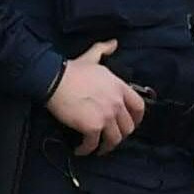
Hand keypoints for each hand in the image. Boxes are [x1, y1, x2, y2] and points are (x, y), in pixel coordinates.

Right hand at [46, 38, 143, 155]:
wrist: (54, 79)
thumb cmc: (71, 69)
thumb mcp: (92, 57)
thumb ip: (104, 50)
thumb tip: (114, 43)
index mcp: (119, 87)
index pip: (139, 107)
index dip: (137, 119)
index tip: (131, 124)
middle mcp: (117, 103)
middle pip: (128, 127)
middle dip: (120, 135)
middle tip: (110, 138)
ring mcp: (106, 116)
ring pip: (114, 139)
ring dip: (106, 146)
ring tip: (98, 148)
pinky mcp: (92, 127)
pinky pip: (93, 144)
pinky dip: (87, 150)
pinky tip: (80, 150)